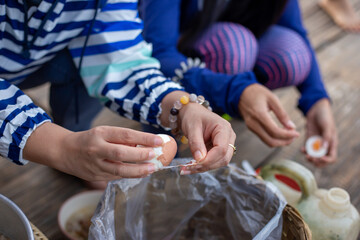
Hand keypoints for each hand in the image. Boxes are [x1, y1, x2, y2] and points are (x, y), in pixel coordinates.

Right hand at [24, 123, 162, 180]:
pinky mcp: (95, 176)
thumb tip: (146, 143)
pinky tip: (142, 173)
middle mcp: (96, 149)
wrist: (64, 151)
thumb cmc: (89, 140)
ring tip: (153, 168)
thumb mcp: (104, 132)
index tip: (159, 140)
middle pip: (121, 153)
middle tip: (156, 155)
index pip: (125, 135)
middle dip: (141, 155)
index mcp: (100, 133)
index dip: (144, 138)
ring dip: (139, 170)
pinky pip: (116, 176)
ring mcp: (95, 164)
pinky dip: (131, 175)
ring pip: (120, 169)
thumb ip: (122, 138)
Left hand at [179, 102, 235, 173]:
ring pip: (220, 162)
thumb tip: (199, 160)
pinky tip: (191, 166)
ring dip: (204, 168)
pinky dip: (203, 166)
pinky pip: (214, 161)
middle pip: (224, 158)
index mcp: (224, 128)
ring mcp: (226, 144)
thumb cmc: (193, 116)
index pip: (221, 149)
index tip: (195, 164)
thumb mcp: (192, 128)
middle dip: (207, 166)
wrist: (192, 113)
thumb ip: (196, 143)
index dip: (209, 159)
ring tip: (187, 168)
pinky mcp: (219, 150)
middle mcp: (228, 137)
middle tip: (188, 169)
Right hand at [238, 84, 298, 146]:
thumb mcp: (272, 99)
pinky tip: (281, 133)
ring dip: (280, 142)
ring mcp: (251, 127)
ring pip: (267, 141)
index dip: (287, 135)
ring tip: (290, 135)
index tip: (297, 133)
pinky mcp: (251, 128)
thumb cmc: (258, 93)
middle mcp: (253, 124)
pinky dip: (274, 138)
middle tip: (294, 136)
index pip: (275, 131)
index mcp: (259, 115)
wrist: (241, 93)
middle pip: (271, 140)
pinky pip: (264, 137)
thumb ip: (282, 113)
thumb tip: (292, 127)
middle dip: (284, 141)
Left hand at [302, 99, 337, 166]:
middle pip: (322, 159)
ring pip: (313, 155)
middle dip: (316, 161)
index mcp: (332, 143)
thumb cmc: (324, 116)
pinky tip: (302, 149)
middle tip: (311, 158)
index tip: (320, 157)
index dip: (326, 161)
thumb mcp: (327, 126)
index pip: (331, 158)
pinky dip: (304, 151)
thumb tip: (323, 148)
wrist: (316, 109)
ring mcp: (316, 143)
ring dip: (309, 158)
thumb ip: (326, 137)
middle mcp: (324, 145)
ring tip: (306, 155)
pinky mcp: (309, 139)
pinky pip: (306, 148)